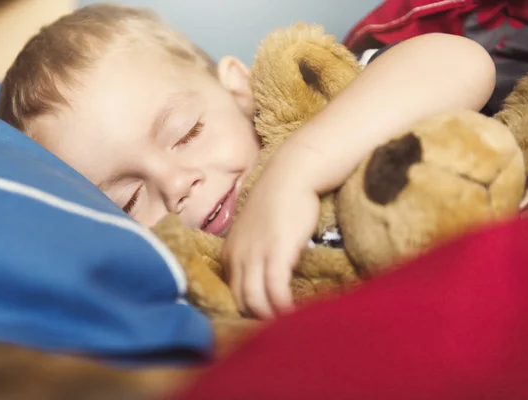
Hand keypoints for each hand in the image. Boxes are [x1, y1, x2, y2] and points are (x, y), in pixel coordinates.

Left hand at [222, 164, 318, 318]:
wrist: (291, 176)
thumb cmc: (278, 202)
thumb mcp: (256, 230)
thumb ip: (254, 253)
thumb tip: (264, 276)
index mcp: (230, 253)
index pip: (233, 294)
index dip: (249, 311)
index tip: (266, 319)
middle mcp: (237, 256)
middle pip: (241, 303)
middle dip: (258, 321)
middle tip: (279, 329)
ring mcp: (255, 255)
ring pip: (255, 302)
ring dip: (271, 319)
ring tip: (289, 326)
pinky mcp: (277, 253)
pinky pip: (276, 291)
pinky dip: (284, 307)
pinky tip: (296, 314)